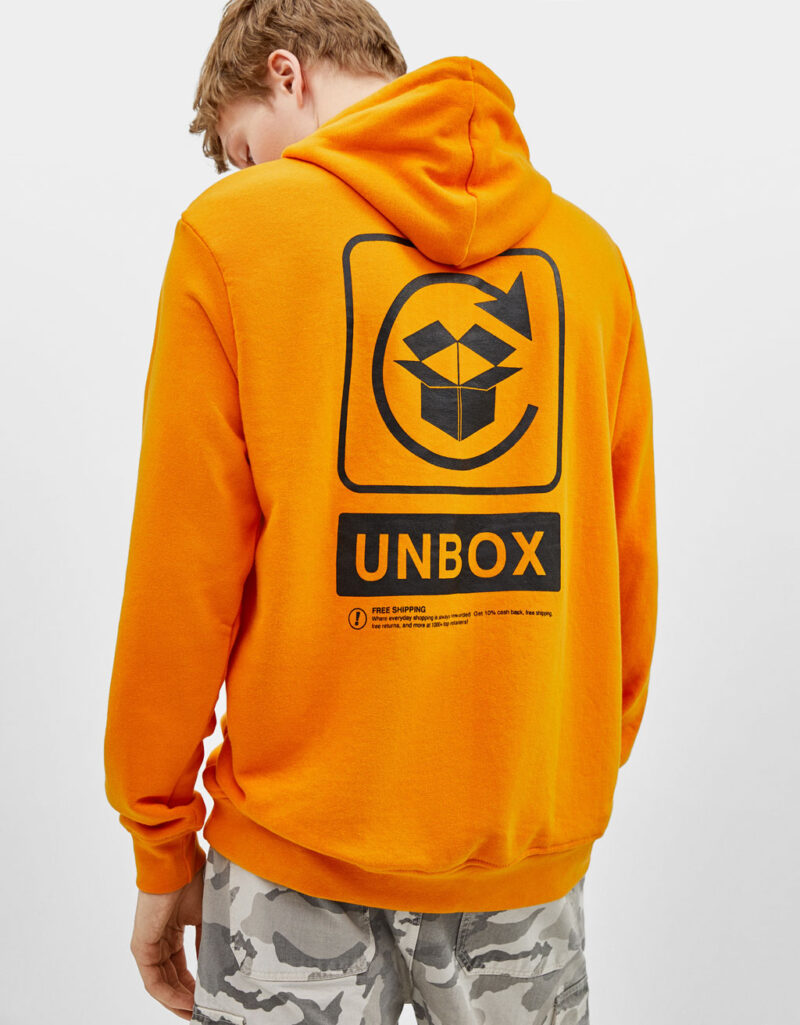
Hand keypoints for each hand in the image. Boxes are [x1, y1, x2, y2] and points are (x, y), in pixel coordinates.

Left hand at [130, 864, 204, 1019]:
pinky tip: (188, 1003)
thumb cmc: (194, 878)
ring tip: (199, 1014)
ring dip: (180, 1002)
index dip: (197, 986)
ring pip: (163, 985)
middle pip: (172, 980)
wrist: (177, 861)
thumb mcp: (207, 915)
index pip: (182, 968)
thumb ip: (208, 940)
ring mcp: (148, 945)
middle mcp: (158, 941)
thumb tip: (217, 966)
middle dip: (189, 999)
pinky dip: (170, 995)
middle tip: (209, 1012)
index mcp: (172, 932)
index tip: (213, 999)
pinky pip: (154, 981)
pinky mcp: (141, 947)